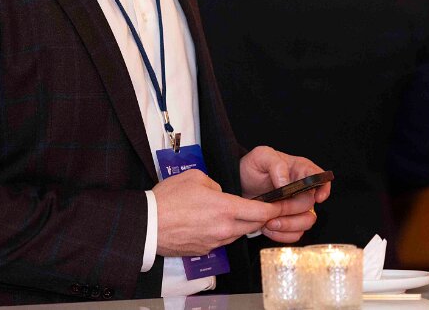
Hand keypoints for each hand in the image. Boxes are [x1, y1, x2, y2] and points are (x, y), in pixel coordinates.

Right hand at [153, 168, 282, 256]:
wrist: (148, 224)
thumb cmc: (168, 199)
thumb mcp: (195, 177)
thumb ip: (215, 184)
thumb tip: (220, 193)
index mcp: (225, 208)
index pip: (260, 211)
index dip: (274, 208)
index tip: (281, 204)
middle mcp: (224, 228)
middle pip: (253, 225)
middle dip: (261, 217)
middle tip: (264, 208)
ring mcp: (215, 242)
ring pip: (237, 233)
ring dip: (240, 224)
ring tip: (233, 213)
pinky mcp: (204, 250)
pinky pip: (221, 240)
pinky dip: (223, 232)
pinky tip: (212, 222)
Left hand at [239, 146, 330, 242]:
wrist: (239, 184)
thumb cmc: (252, 167)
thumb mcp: (261, 156)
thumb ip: (276, 164)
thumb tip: (286, 183)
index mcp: (300, 170)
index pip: (320, 178)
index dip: (323, 189)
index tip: (317, 198)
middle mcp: (303, 189)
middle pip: (310, 204)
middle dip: (290, 210)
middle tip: (272, 209)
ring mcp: (297, 207)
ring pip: (307, 222)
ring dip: (288, 225)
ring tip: (269, 222)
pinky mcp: (289, 221)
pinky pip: (295, 234)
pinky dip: (282, 235)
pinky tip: (268, 228)